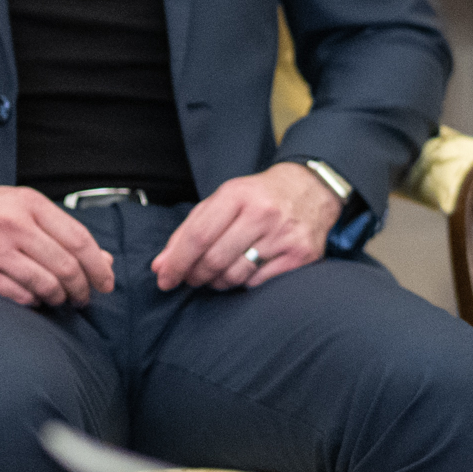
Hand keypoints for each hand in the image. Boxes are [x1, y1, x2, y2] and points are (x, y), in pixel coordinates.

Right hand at [0, 180, 113, 306]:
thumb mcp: (15, 208)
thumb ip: (58, 231)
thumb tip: (104, 260)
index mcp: (26, 203)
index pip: (78, 239)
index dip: (99, 266)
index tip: (106, 282)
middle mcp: (11, 224)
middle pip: (66, 265)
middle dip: (83, 288)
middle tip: (84, 298)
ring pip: (46, 284)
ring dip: (60, 298)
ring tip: (60, 301)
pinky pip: (19, 297)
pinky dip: (33, 303)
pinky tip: (34, 300)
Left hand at [154, 161, 344, 291]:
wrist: (311, 188)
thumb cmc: (260, 197)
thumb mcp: (223, 201)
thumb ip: (190, 230)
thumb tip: (161, 266)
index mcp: (238, 195)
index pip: (198, 236)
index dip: (177, 262)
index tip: (165, 278)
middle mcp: (263, 213)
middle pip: (215, 259)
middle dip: (196, 275)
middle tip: (192, 278)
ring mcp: (284, 235)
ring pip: (236, 275)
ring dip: (218, 282)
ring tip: (217, 275)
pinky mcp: (301, 255)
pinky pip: (259, 282)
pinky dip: (244, 283)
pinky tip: (244, 272)